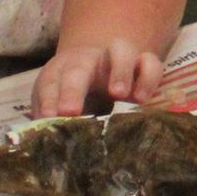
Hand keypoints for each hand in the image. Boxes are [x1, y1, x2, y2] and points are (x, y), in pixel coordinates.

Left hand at [31, 40, 164, 117]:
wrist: (103, 68)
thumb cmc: (76, 94)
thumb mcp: (59, 105)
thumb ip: (52, 119)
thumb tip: (44, 144)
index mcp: (62, 72)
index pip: (50, 83)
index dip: (48, 100)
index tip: (48, 118)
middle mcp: (90, 61)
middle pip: (79, 68)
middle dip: (72, 89)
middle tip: (69, 111)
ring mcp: (119, 60)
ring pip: (121, 50)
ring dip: (120, 71)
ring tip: (119, 95)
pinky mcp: (144, 65)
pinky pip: (152, 63)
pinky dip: (148, 78)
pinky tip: (141, 100)